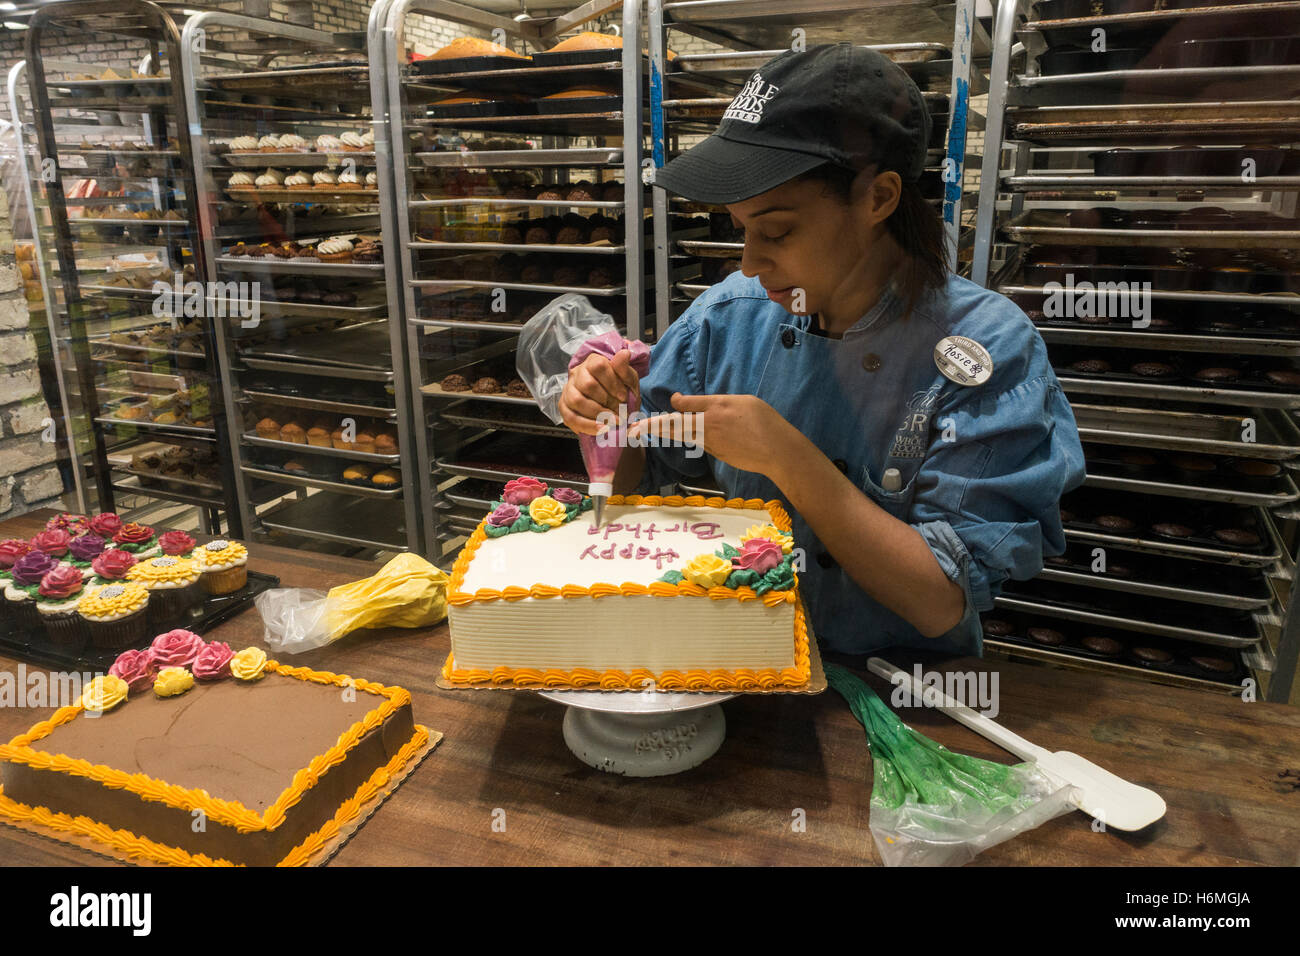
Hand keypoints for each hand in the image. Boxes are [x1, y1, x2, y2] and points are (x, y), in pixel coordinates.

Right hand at [558, 351, 640, 436]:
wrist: (615, 409)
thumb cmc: (620, 392)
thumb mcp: (628, 381)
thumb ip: (625, 370)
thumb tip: (625, 353)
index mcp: (593, 361)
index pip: (598, 366)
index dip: (612, 383)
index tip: (623, 396)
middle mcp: (577, 373)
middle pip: (587, 384)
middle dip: (606, 401)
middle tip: (619, 411)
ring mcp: (568, 390)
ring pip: (577, 401)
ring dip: (597, 414)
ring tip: (612, 421)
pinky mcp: (564, 407)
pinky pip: (571, 417)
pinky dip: (588, 425)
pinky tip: (602, 428)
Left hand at [628, 392, 798, 478]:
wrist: (777, 451)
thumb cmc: (766, 421)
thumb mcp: (744, 401)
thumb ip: (719, 402)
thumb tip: (702, 405)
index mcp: (716, 407)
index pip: (687, 405)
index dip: (676, 403)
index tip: (671, 401)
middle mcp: (709, 425)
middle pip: (676, 424)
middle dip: (653, 425)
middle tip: (634, 428)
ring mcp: (712, 442)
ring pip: (683, 436)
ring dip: (664, 433)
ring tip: (645, 431)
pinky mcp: (717, 454)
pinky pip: (700, 444)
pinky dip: (689, 440)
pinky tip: (682, 437)